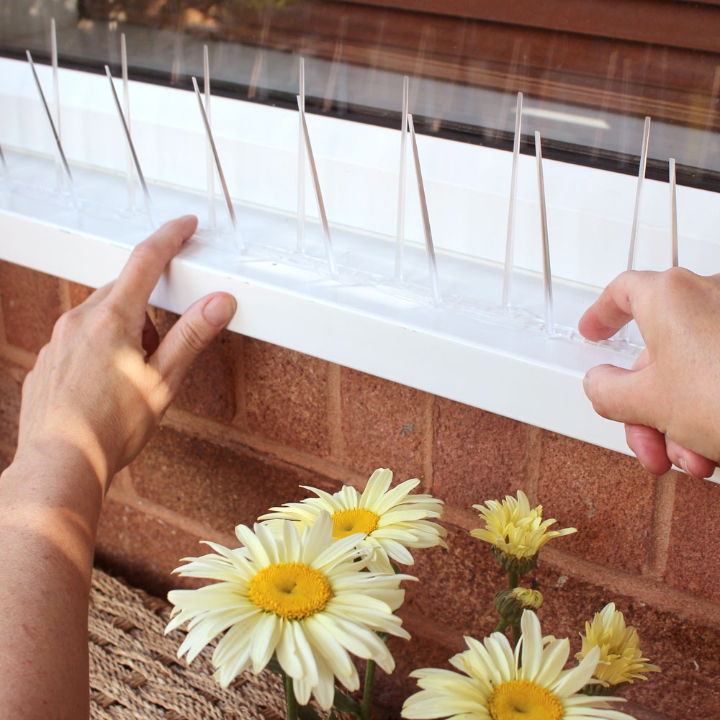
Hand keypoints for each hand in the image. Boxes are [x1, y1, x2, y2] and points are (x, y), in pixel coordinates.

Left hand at [14, 215, 235, 483]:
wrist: (61, 463)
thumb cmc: (111, 428)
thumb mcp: (164, 381)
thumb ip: (192, 336)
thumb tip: (218, 303)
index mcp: (112, 319)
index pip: (146, 261)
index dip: (170, 238)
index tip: (184, 225)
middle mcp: (80, 320)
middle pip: (125, 293)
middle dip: (150, 312)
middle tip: (162, 352)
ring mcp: (59, 340)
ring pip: (102, 317)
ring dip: (126, 333)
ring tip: (134, 378)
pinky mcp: (48, 361)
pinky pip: (80, 339)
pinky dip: (100, 350)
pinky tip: (107, 387)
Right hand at [579, 267, 717, 477]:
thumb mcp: (648, 404)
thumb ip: (606, 391)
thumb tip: (599, 385)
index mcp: (669, 296)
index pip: (621, 292)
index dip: (601, 314)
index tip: (594, 331)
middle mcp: (708, 297)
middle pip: (657, 353)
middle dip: (646, 409)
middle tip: (647, 443)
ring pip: (691, 371)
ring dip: (678, 422)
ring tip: (689, 459)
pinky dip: (710, 411)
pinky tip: (712, 449)